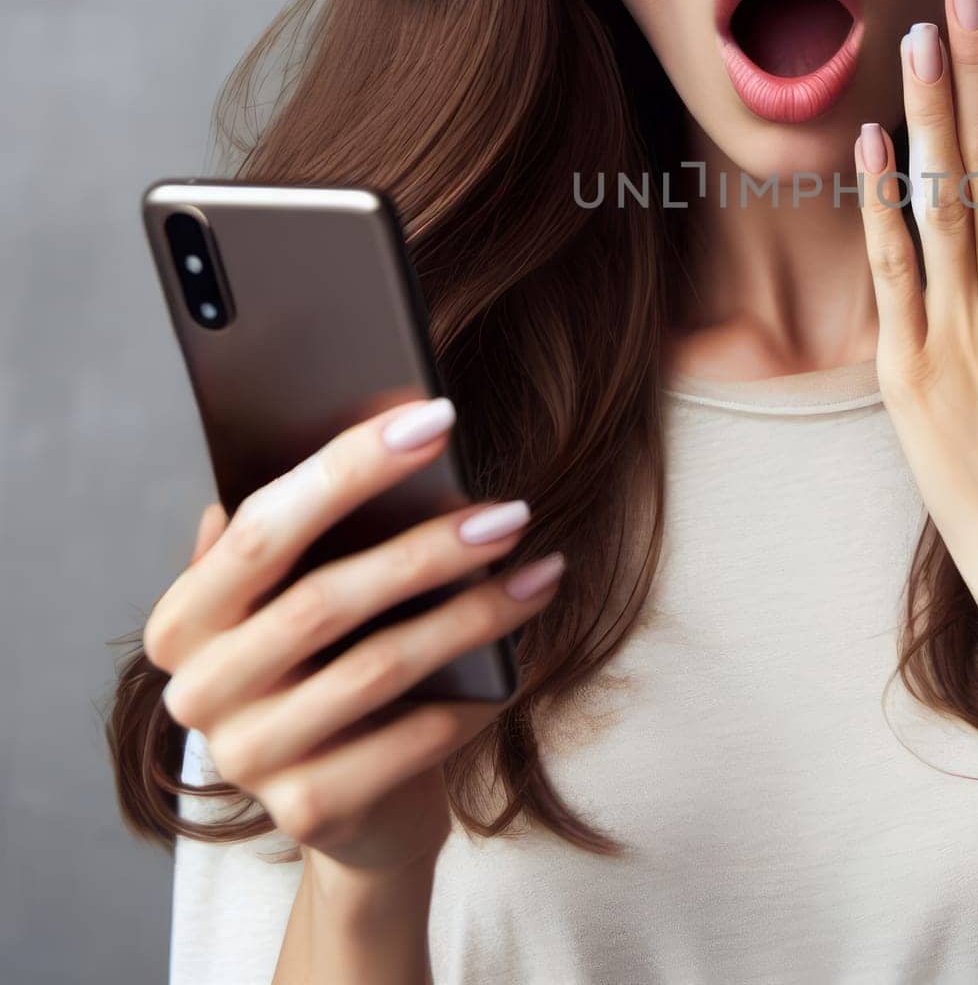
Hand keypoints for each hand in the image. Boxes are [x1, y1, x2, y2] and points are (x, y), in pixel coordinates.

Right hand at [144, 399, 565, 881]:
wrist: (357, 803)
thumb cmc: (337, 659)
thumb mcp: (314, 588)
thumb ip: (318, 525)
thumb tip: (381, 418)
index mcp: (185, 617)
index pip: (262, 527)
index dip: (349, 466)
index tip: (435, 417)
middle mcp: (198, 691)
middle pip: (322, 601)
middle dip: (428, 549)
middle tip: (510, 512)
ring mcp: (247, 758)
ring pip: (377, 668)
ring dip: (473, 616)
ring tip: (540, 573)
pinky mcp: (306, 812)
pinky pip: (409, 740)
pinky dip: (471, 699)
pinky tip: (517, 664)